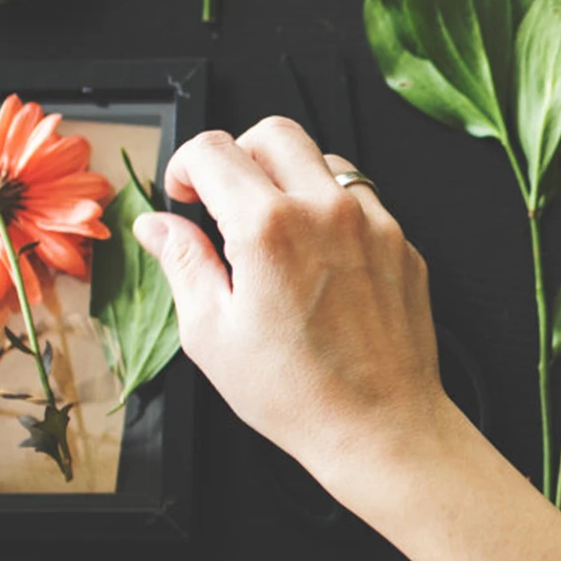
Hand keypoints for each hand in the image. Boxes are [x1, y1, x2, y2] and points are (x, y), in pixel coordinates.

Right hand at [133, 117, 457, 504]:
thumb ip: (182, 263)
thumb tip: (157, 225)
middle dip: (238, 155)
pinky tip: (319, 260)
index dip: (184, 166)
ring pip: (325, 160)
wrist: (382, 427)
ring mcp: (375, 224)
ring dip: (290, 179)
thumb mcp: (212, 334)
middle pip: (274, 133)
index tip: (182, 195)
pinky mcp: (403, 245)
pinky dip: (333, 212)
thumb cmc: (298, 394)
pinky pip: (363, 201)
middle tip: (224, 201)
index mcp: (269, 227)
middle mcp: (327, 210)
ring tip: (274, 233)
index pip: (214, 150)